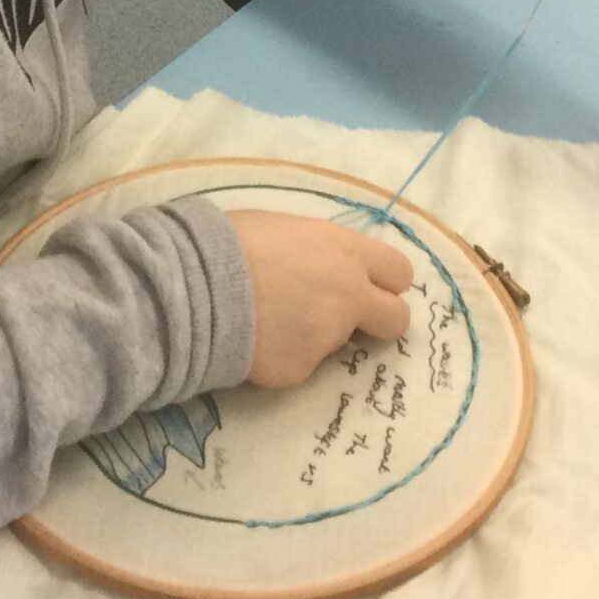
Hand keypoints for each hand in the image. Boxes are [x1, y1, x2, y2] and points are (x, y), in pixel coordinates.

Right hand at [227, 210, 413, 387]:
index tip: (368, 287)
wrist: (199, 285)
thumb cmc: (234, 241)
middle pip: (397, 319)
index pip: (399, 272)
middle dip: (380, 320)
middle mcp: (349, 296)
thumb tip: (319, 266)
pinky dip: (284, 354)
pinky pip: (302, 363)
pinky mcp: (302, 370)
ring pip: (341, 343)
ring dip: (318, 334)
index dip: (385, 282)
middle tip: (349, 319)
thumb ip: (318, 251)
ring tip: (272, 319)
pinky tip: (255, 339)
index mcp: (346, 252)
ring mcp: (329, 338)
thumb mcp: (287, 229)